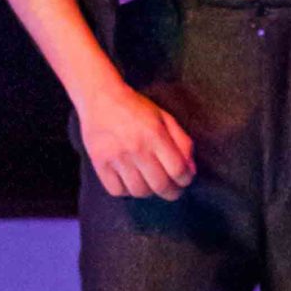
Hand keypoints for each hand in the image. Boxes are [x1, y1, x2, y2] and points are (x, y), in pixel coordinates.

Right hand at [78, 78, 196, 199]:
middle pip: (160, 185)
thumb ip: (182, 142)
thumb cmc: (136, 108)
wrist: (101, 98)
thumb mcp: (164, 118)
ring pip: (139, 191)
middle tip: (172, 190)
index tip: (184, 179)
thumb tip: (191, 171)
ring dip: (149, 192)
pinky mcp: (99, 163)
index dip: (185, 180)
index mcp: (155, 134)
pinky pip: (117, 191)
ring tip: (150, 183)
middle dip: (172, 192)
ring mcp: (116, 157)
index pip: (177, 170)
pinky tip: (130, 181)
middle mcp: (136, 147)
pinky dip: (126, 191)